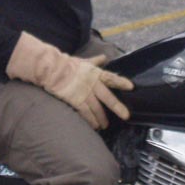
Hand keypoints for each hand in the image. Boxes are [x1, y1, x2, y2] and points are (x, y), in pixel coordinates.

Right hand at [6, 33, 133, 129]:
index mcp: (95, 73)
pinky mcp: (76, 101)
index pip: (111, 78)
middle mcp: (93, 84)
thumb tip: (104, 57)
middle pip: (108, 98)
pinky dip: (91, 121)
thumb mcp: (83, 61)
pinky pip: (86, 114)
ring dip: (102, 118)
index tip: (131, 87)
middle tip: (126, 116)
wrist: (53, 70)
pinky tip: (94, 126)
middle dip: (118, 107)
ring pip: (97, 109)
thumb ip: (95, 61)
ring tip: (104, 126)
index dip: (121, 82)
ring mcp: (85, 94)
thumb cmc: (67, 64)